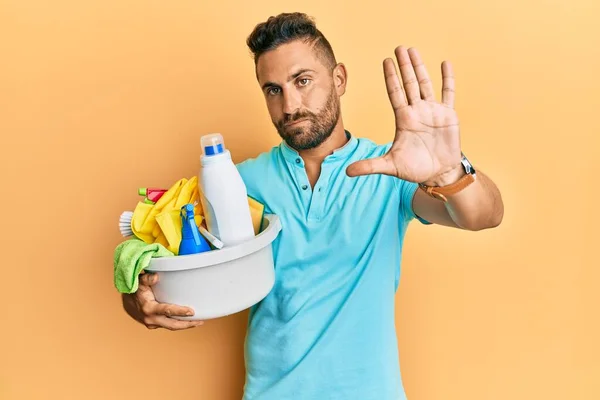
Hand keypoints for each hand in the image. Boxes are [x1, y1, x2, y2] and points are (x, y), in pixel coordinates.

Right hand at [122, 272, 203, 330]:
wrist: (127, 302)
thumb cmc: (136, 290)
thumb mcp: (140, 281)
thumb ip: (147, 278)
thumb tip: (156, 276)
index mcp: (148, 308)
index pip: (167, 311)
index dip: (180, 312)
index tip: (192, 312)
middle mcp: (151, 319)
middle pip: (172, 325)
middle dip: (187, 324)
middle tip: (200, 321)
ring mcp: (153, 324)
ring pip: (171, 326)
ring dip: (184, 325)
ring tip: (198, 322)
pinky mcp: (155, 325)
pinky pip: (168, 325)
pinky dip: (178, 323)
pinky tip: (187, 320)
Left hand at [346, 46, 462, 185]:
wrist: (438, 174)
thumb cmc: (414, 169)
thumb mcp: (390, 166)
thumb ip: (369, 166)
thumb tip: (346, 172)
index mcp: (403, 119)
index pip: (395, 93)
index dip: (391, 77)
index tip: (386, 61)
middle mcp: (417, 111)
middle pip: (409, 84)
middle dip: (404, 66)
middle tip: (399, 48)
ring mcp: (433, 111)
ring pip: (426, 84)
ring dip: (420, 67)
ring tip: (414, 51)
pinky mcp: (448, 115)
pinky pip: (448, 93)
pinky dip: (448, 79)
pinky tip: (445, 64)